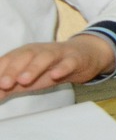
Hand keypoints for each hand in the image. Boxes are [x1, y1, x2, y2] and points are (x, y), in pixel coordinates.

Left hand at [0, 36, 115, 101]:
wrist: (83, 57)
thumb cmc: (50, 68)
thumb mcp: (26, 78)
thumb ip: (7, 88)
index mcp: (23, 54)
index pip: (7, 60)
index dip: (0, 71)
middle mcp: (38, 51)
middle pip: (23, 57)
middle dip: (12, 70)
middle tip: (4, 84)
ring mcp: (57, 53)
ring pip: (44, 58)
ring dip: (33, 68)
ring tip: (24, 80)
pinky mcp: (75, 58)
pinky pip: (68, 62)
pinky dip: (62, 68)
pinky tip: (55, 75)